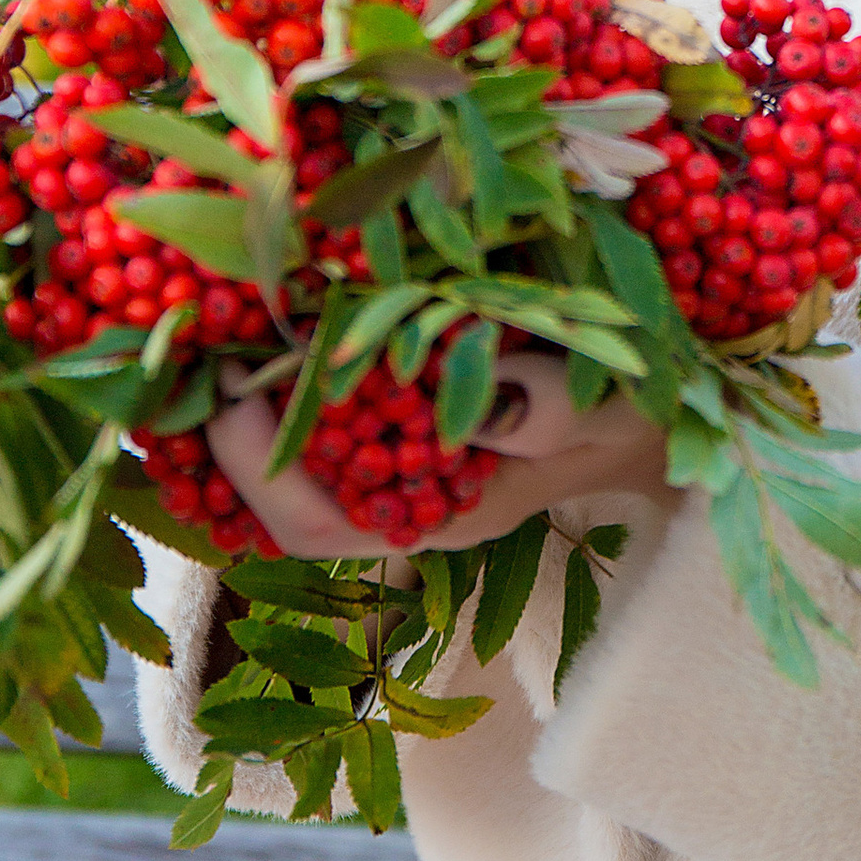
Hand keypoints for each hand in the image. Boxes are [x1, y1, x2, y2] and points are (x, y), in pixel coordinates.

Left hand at [203, 351, 676, 560]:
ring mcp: (403, 475)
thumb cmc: (631, 410)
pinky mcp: (404, 434)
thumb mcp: (604, 400)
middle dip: (226, 441)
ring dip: (243, 418)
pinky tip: (261, 335)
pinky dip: (279, 391)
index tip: (231, 390)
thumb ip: (549, 407)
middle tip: (201, 350)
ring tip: (210, 338)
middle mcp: (406, 507)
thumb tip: (483, 403)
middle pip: (279, 509)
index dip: (257, 467)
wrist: (660, 412)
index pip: (315, 524)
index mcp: (440, 517)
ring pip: (290, 472)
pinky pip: (318, 430)